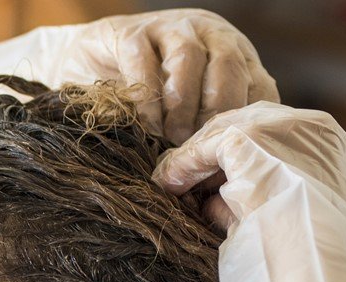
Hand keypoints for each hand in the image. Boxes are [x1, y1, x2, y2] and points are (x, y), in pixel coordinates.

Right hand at [0, 9, 277, 143]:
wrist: (88, 66)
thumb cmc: (144, 103)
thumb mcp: (186, 116)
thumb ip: (207, 136)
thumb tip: (219, 189)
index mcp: (235, 58)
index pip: (257, 87)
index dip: (244, 127)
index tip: (228, 164)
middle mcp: (211, 35)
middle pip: (229, 70)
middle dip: (215, 116)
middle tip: (198, 153)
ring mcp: (171, 29)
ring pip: (190, 61)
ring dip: (182, 107)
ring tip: (170, 141)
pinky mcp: (131, 32)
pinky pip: (144, 63)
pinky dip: (147, 99)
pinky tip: (144, 126)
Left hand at [149, 103, 345, 281]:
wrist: (312, 262)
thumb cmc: (304, 255)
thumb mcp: (288, 219)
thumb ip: (258, 200)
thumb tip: (213, 200)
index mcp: (333, 148)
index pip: (278, 137)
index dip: (244, 158)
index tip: (219, 181)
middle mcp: (312, 128)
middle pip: (250, 125)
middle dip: (216, 153)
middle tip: (188, 180)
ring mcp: (282, 128)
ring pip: (226, 133)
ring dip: (196, 161)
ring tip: (172, 184)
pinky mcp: (249, 138)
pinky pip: (207, 147)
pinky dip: (184, 165)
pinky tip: (168, 183)